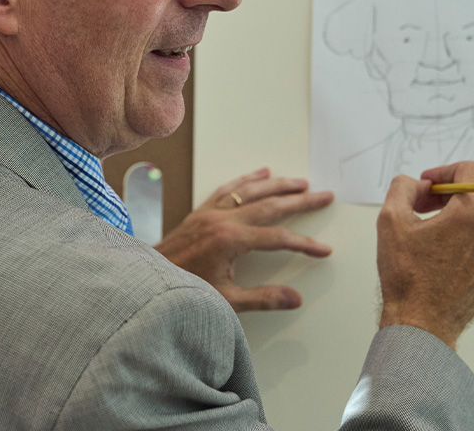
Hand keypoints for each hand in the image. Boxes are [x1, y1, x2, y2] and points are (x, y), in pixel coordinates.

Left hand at [155, 167, 333, 311]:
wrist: (149, 280)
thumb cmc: (184, 290)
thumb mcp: (226, 301)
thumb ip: (262, 299)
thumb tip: (295, 298)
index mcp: (230, 241)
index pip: (278, 237)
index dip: (304, 244)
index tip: (322, 250)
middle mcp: (222, 220)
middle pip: (270, 205)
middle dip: (300, 201)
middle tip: (324, 196)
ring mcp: (210, 212)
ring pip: (250, 191)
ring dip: (278, 184)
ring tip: (300, 182)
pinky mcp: (201, 211)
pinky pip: (228, 188)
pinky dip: (246, 179)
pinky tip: (261, 173)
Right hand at [376, 161, 473, 349]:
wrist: (421, 323)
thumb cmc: (406, 275)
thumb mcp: (390, 220)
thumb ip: (404, 187)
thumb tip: (419, 184)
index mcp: (473, 214)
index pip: (469, 170)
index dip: (442, 171)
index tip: (426, 186)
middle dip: (447, 196)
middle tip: (421, 210)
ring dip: (459, 219)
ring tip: (432, 238)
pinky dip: (470, 241)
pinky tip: (445, 256)